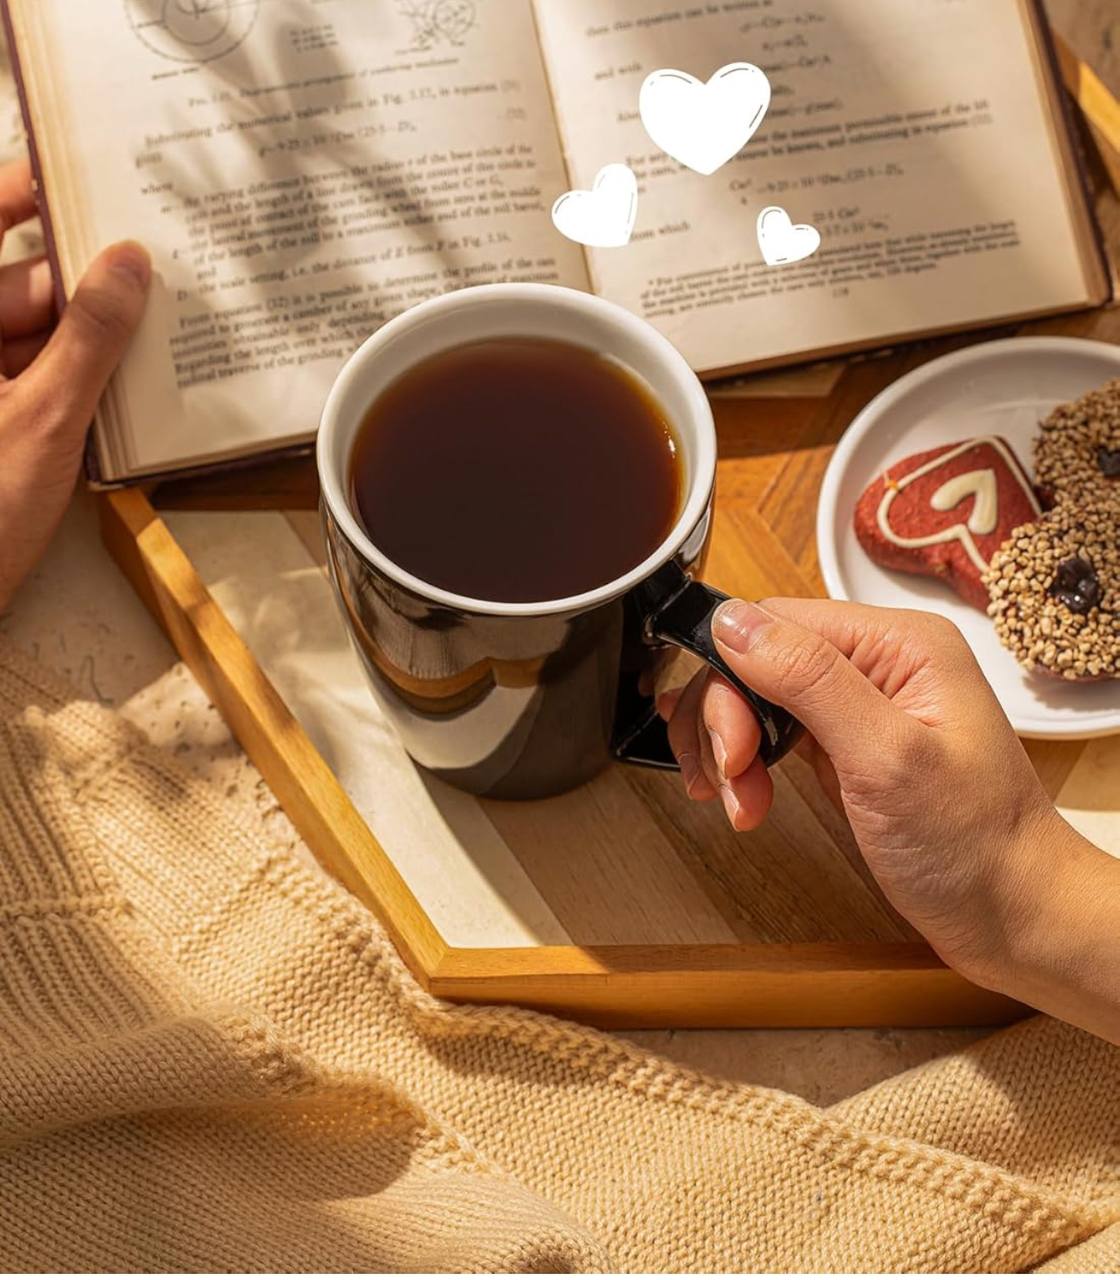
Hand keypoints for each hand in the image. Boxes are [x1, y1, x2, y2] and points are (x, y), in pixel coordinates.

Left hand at [0, 159, 149, 610]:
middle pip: (16, 285)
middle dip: (84, 285)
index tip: (84, 173)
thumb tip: (128, 262)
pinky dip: (70, 384)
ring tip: (156, 337)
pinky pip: (29, 382)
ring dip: (86, 341)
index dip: (26, 190)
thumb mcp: (42, 418)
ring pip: (28, 337)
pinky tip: (121, 392)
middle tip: (159, 273)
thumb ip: (90, 337)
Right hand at [660, 597, 1119, 1041]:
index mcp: (899, 643)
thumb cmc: (974, 846)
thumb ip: (810, 680)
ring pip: (755, 697)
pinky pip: (772, 733)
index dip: (733, 680)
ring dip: (729, 750)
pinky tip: (748, 803)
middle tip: (729, 781)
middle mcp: (878, 661)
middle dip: (726, 722)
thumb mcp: (886, 758)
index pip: (776, 623)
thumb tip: (731, 622)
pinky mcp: (845, 744)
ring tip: (738, 805)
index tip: (730, 749)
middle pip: (756, 659)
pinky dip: (748, 768)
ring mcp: (860, 703)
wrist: (1016, 917)